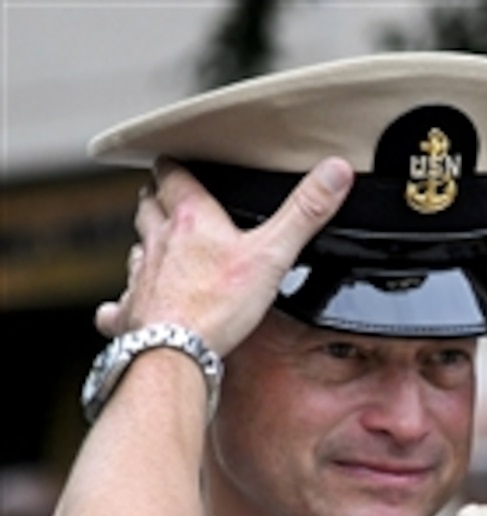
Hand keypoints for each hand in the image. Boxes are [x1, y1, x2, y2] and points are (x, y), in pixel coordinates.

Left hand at [96, 156, 353, 354]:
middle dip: (157, 199)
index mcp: (191, 219)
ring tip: (158, 245)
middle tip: (167, 197)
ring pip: (137, 249)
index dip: (174, 166)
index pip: (172, 176)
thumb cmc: (220, 304)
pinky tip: (122, 308)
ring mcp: (142, 277)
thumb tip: (336, 170)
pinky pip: (120, 304)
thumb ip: (305, 212)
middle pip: (148, 207)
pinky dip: (123, 303)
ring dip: (146, 243)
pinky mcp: (132, 312)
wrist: (175, 352)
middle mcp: (159, 241)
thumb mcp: (274, 253)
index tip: (178, 162)